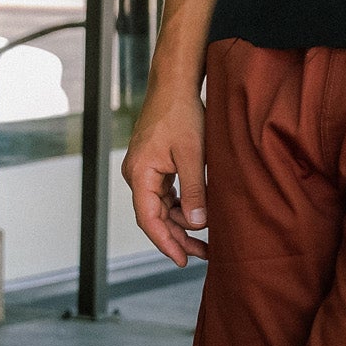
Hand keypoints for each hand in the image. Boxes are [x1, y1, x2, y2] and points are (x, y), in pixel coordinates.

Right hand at [122, 79, 208, 265]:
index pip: (149, 219)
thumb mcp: (193, 155)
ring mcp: (144, 170)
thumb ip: (195, 191)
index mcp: (140, 174)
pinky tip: (199, 213)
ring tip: (207, 237)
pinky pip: (165, 193)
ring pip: (161, 207)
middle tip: (204, 254)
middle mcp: (137, 175)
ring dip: (182, 221)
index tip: (181, 261)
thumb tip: (198, 224)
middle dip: (179, 237)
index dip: (166, 243)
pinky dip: (181, 205)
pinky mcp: (154, 164)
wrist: (174, 84)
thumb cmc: (182, 114)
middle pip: (155, 217)